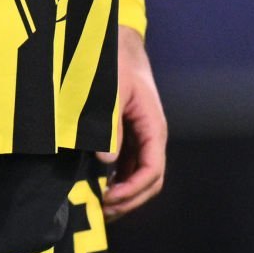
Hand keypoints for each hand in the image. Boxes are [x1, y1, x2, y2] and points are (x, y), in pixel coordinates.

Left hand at [98, 25, 165, 219]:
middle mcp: (150, 136)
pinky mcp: (128, 133)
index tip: (110, 198)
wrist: (116, 42)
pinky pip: (128, 163)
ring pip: (139, 174)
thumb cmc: (115, 62)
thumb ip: (108, 124)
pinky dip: (118, 178)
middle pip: (149, 180)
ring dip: (124, 192)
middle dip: (129, 198)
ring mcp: (140, 135)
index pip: (152, 170)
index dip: (133, 189)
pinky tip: (100, 184)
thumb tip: (107, 161)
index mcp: (153, 127)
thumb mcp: (110, 90)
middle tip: (103, 210)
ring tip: (100, 204)